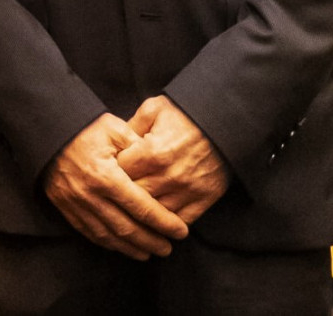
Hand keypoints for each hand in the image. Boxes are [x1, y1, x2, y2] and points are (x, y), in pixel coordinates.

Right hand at [42, 113, 188, 259]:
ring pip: (108, 235)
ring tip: (148, 253)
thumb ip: (139, 148)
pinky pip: (88, 232)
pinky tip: (120, 246)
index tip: (181, 231)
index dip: (164, 222)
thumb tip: (158, 165)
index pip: (142, 207)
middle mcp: (91, 195)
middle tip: (168, 249)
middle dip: (151, 241)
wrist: (46, 129)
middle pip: (127, 228)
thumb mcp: (114, 128)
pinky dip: (107, 242)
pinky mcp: (64, 206)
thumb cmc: (83, 126)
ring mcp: (75, 203)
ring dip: (130, 248)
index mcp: (107, 175)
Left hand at [117, 96, 229, 226]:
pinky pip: (180, 220)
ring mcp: (187, 190)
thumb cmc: (186, 114)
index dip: (111, 172)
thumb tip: (111, 143)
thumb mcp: (154, 109)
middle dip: (122, 195)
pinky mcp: (204, 199)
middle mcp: (168, 176)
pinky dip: (167, 223)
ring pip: (155, 214)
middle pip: (134, 197)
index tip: (107, 171)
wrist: (225, 123)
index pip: (119, 173)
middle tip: (116, 192)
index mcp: (152, 152)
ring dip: (143, 213)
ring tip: (132, 210)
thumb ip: (129, 126)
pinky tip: (157, 221)